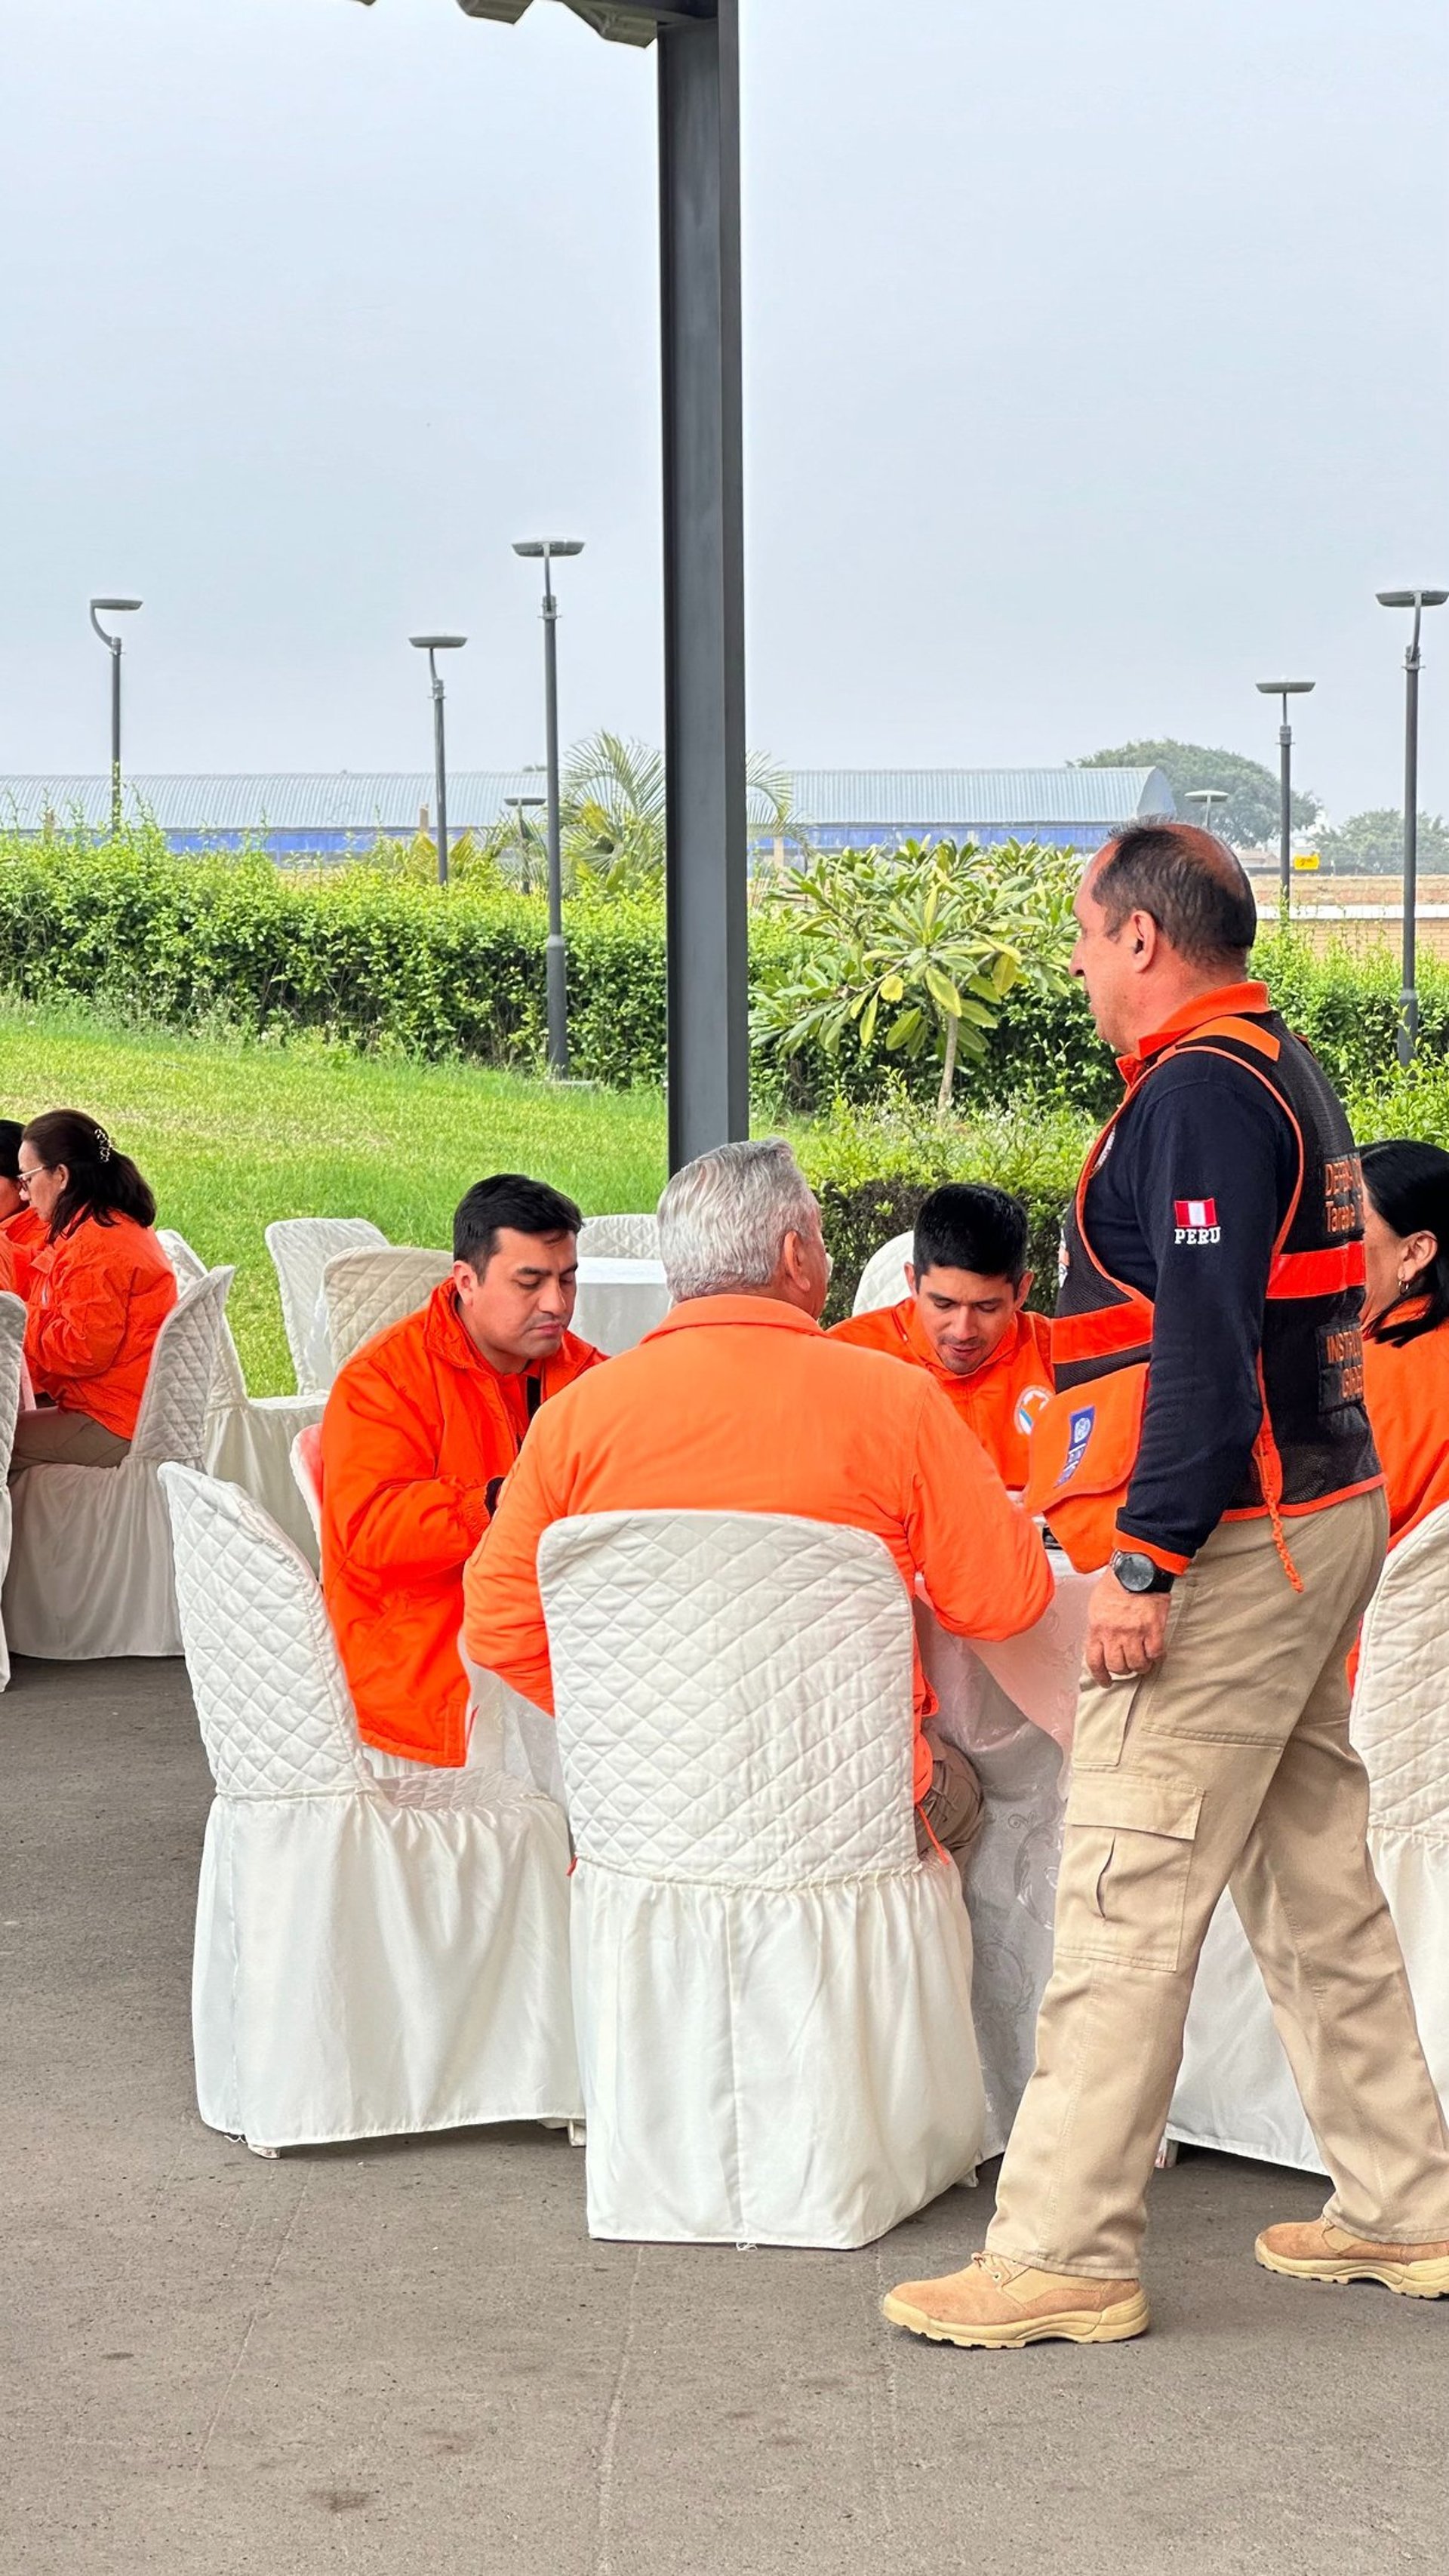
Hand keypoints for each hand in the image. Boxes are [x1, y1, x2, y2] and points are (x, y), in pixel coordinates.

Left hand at [1084, 1573, 1170, 1689]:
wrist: (1137, 1568)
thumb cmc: (1116, 1583)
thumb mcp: (1096, 1605)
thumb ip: (1097, 1627)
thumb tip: (1099, 1645)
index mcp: (1097, 1627)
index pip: (1094, 1661)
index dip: (1100, 1676)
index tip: (1105, 1681)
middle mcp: (1114, 1633)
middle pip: (1117, 1666)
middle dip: (1122, 1670)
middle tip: (1128, 1666)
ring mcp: (1134, 1632)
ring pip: (1137, 1664)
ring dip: (1140, 1666)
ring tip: (1143, 1661)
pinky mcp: (1153, 1629)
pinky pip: (1155, 1653)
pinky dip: (1156, 1657)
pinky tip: (1156, 1652)